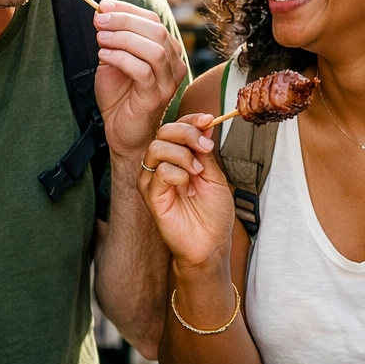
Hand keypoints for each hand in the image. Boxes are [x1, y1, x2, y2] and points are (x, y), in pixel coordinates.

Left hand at [92, 0, 187, 157]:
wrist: (122, 133)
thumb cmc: (120, 98)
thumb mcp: (115, 60)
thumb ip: (113, 39)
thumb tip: (101, 14)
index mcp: (167, 51)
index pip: (153, 20)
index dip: (127, 10)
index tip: (102, 7)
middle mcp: (174, 64)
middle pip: (155, 30)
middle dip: (123, 21)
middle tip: (98, 21)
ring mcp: (168, 81)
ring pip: (152, 49)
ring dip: (122, 38)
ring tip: (100, 39)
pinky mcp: (156, 96)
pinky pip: (142, 70)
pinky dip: (121, 58)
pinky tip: (104, 56)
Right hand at [137, 113, 235, 270]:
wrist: (211, 244)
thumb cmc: (213, 214)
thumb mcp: (214, 175)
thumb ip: (205, 151)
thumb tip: (205, 123)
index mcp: (178, 158)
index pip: (176, 127)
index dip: (190, 119)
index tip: (208, 119)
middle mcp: (163, 166)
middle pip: (163, 132)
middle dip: (187, 133)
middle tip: (205, 148)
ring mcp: (154, 180)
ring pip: (157, 148)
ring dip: (183, 156)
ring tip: (197, 173)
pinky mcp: (150, 196)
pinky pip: (159, 171)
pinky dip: (178, 175)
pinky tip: (187, 188)